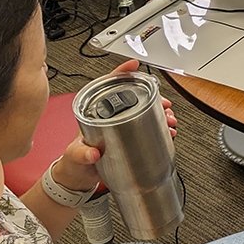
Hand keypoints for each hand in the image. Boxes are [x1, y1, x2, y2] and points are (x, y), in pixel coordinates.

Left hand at [52, 60, 177, 191]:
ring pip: (145, 111)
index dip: (122, 72)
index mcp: (95, 112)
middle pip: (134, 97)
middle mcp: (110, 115)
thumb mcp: (75, 156)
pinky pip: (148, 127)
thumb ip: (82, 154)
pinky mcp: (129, 137)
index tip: (134, 65)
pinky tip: (168, 131)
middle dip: (153, 98)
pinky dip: (161, 127)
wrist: (79, 178)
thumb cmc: (74, 163)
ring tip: (169, 119)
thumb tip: (93, 152)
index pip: (109, 85)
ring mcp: (121, 126)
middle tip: (164, 105)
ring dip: (160, 112)